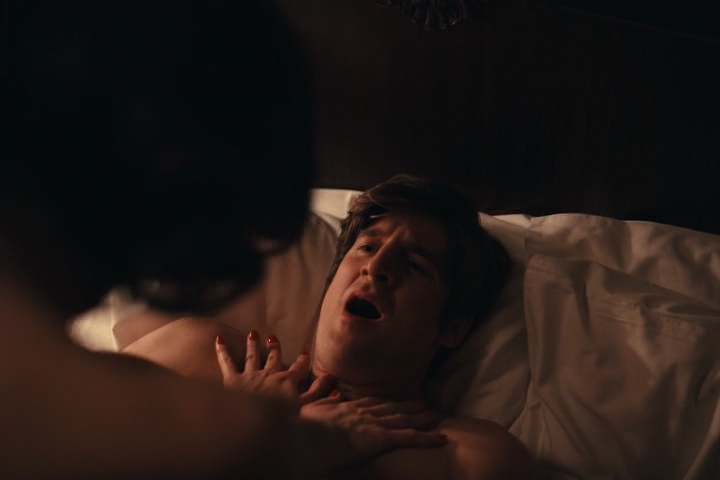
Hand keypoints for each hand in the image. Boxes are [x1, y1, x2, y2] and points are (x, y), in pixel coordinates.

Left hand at [215, 331, 334, 409]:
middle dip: (274, 348)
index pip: (298, 368)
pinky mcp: (232, 379)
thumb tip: (333, 379)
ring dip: (252, 344)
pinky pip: (226, 362)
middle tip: (273, 337)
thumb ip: (318, 393)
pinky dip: (222, 350)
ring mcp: (250, 375)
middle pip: (273, 358)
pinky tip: (218, 338)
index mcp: (287, 381)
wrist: (254, 422)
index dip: (302, 360)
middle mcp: (269, 374)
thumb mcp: (305, 407)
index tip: (305, 352)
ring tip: (253, 333)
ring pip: (252, 356)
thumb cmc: (281, 419)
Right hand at [298, 395, 446, 470]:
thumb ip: (314, 405)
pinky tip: (442, 437)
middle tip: (422, 402)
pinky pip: (409, 438)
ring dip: (420, 417)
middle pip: (389, 407)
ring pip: (402, 419)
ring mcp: (372, 423)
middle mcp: (362, 412)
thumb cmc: (299, 428)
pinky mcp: (380, 438)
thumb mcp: (304, 413)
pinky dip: (427, 437)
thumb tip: (312, 404)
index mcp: (344, 408)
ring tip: (434, 414)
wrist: (304, 435)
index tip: (394, 398)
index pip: (369, 403)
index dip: (384, 400)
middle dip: (406, 405)